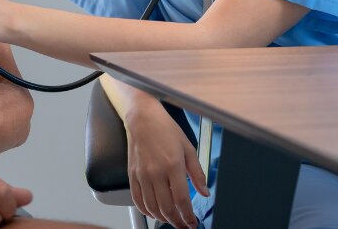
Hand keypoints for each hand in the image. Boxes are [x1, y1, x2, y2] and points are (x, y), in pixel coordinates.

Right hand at [125, 100, 207, 228]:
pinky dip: (146, 211)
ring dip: (163, 219)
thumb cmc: (166, 130)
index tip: (193, 223)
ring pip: (152, 207)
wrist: (143, 118)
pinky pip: (137, 200)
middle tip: (184, 225)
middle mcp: (156, 172)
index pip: (182, 200)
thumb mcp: (188, 148)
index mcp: (173, 165)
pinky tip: (154, 212)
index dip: (188, 216)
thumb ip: (197, 173)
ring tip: (171, 220)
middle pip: (166, 208)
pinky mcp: (132, 175)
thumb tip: (204, 192)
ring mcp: (142, 175)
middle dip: (177, 222)